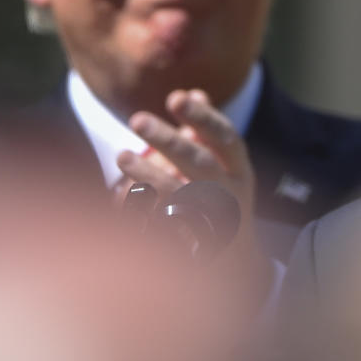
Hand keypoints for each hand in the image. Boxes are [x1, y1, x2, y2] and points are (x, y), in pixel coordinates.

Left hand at [115, 89, 272, 308]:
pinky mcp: (191, 250)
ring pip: (179, 196)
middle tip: (136, 118)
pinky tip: (119, 196)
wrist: (233, 270)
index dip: (204, 117)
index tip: (176, 98)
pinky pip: (161, 228)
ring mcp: (212, 227)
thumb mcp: (226, 170)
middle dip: (169, 140)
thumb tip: (195, 91)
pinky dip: (140, 211)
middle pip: (200, 164)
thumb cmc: (222, 204)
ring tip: (121, 155)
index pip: (227, 139)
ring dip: (148, 174)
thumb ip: (207, 133)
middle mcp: (231, 198)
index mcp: (241, 174)